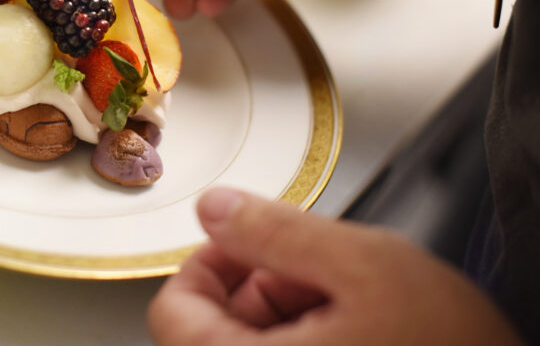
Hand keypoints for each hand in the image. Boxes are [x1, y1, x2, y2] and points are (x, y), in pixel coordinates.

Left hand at [148, 188, 521, 345]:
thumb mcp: (365, 265)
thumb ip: (277, 230)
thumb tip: (215, 207)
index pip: (174, 314)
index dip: (208, 262)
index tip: (245, 238)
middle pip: (214, 328)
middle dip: (260, 282)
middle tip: (320, 269)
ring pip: (254, 341)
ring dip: (290, 307)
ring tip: (351, 299)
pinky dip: (312, 331)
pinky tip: (361, 323)